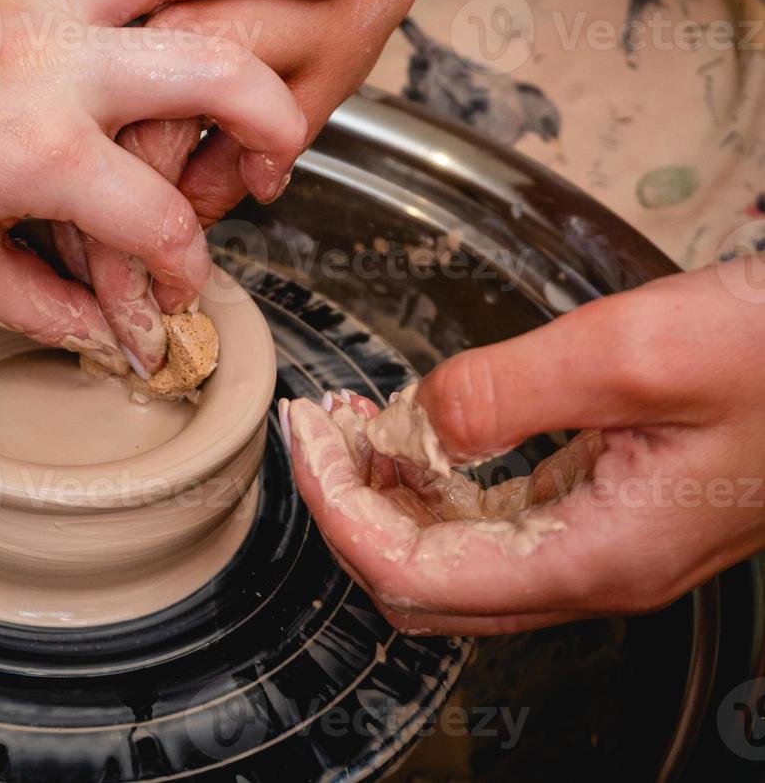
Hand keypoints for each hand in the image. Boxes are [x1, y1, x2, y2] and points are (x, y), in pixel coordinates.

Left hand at [0, 0, 361, 373]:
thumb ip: (43, 301)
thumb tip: (107, 335)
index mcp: (40, 155)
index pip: (158, 222)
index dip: (180, 274)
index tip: (171, 299)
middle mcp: (54, 66)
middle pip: (212, 74)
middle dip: (273, 117)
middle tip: (290, 154)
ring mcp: (39, 6)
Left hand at [279, 259, 764, 634]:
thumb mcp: (632, 353)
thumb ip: (505, 393)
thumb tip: (418, 423)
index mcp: (594, 557)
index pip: (414, 573)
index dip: (340, 510)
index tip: (307, 441)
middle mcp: (594, 570)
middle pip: (424, 584)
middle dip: (352, 508)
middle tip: (318, 431)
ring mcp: (605, 546)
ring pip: (457, 556)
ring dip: (391, 495)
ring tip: (352, 422)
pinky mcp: (615, 509)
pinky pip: (498, 521)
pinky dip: (441, 482)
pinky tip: (421, 428)